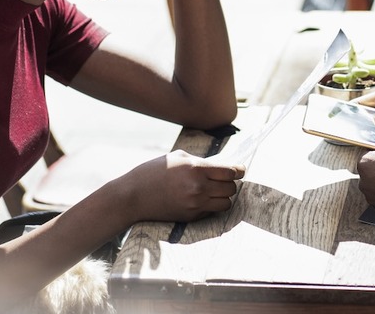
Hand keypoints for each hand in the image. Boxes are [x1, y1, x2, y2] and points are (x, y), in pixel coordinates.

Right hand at [120, 150, 244, 221]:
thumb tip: (220, 165)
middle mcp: (198, 188)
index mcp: (196, 169)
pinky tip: (202, 199)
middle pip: (231, 188)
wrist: (133, 196)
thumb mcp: (177, 158)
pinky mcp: (191, 216)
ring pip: (226, 203)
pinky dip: (211, 205)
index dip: (239, 170)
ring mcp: (195, 204)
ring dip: (224, 196)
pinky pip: (212, 211)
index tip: (241, 169)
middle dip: (230, 183)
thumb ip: (200, 161)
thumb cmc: (153, 172)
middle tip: (225, 179)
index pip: (230, 172)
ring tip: (216, 190)